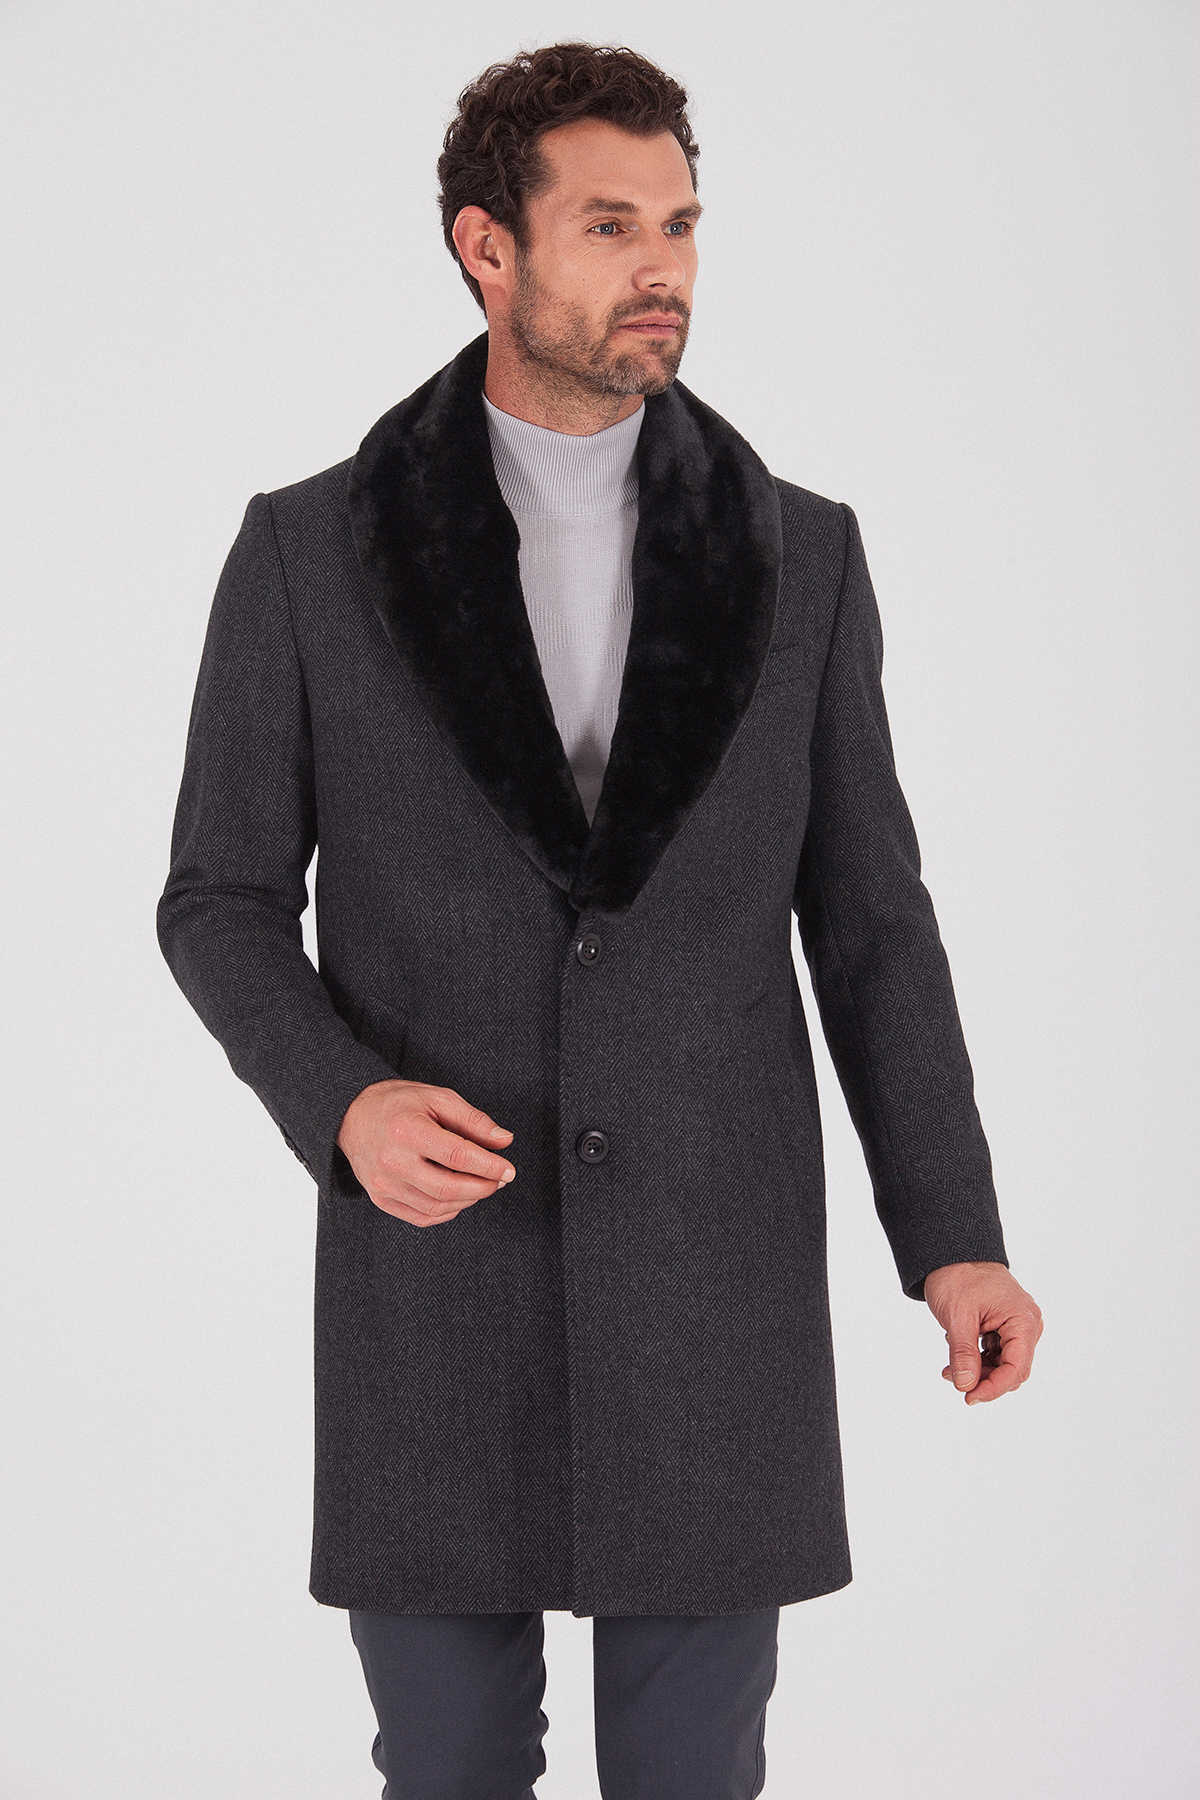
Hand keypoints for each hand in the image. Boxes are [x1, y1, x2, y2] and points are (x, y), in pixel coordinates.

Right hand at [337, 1079, 515, 1226]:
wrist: (352, 1115)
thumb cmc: (398, 1103)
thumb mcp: (437, 1098)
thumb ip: (473, 1120)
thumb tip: (504, 1141)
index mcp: (407, 1131)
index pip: (457, 1155)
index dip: (488, 1166)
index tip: (509, 1170)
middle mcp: (392, 1162)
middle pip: (447, 1188)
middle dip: (482, 1188)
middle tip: (499, 1180)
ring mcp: (383, 1185)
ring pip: (436, 1207)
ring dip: (467, 1201)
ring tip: (481, 1186)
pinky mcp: (380, 1198)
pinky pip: (421, 1217)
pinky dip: (447, 1212)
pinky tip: (459, 1198)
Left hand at [922, 1262, 1043, 1403]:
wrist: (952, 1252)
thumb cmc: (958, 1276)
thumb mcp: (957, 1317)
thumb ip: (963, 1354)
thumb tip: (966, 1385)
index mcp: (1022, 1320)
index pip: (1017, 1368)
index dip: (994, 1387)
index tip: (969, 1397)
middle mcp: (1026, 1324)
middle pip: (1013, 1369)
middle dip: (985, 1380)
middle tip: (955, 1381)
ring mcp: (1017, 1325)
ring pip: (1003, 1363)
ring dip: (978, 1371)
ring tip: (949, 1368)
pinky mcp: (1005, 1326)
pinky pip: (997, 1352)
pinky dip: (977, 1359)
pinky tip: (956, 1356)